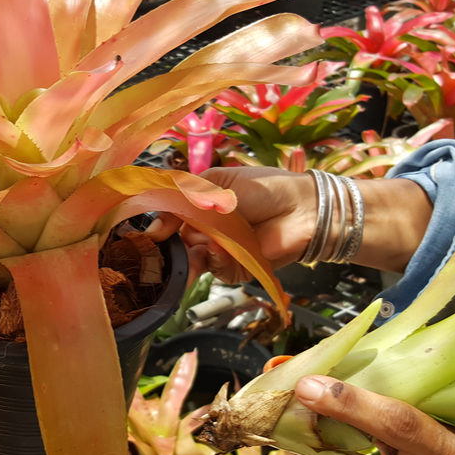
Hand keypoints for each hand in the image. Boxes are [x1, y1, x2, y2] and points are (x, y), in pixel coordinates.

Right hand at [146, 167, 316, 282]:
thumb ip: (185, 198)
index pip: (172, 219)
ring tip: (207, 242)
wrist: (301, 207)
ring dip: (196, 253)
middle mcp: (209, 230)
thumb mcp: (217, 183)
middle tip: (173, 242)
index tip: (153, 234)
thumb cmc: (264, 188)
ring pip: (195, 260)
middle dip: (176, 245)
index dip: (162, 227)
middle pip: (180, 244)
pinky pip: (217, 270)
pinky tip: (221, 249)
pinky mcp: (238, 269)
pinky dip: (216, 260)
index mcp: (203, 205)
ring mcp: (223, 251)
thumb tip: (155, 223)